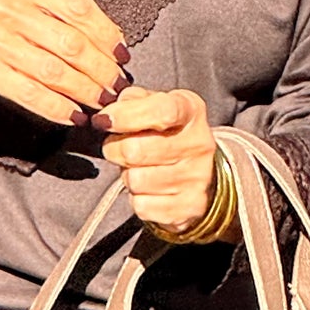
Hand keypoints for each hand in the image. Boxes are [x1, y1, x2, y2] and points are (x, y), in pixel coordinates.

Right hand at [0, 0, 126, 127]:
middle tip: (116, 84)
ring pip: (55, 71)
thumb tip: (107, 38)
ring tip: (101, 101)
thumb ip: (55, 8)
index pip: (78, 7)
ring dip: (85, 91)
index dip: (106, 33)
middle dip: (101, 68)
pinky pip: (31, 94)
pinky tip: (73, 115)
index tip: (121, 53)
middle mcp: (6, 7)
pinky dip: (58, 108)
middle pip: (71, 42)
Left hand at [101, 88, 217, 233]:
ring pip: (135, 180)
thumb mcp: (155, 104)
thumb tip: (108, 113)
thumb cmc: (169, 133)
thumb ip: (131, 101)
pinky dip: (137, 198)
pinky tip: (149, 188)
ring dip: (127, 175)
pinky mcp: (187, 208)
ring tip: (140, 167)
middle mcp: (198, 145)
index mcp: (190, 111)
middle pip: (135, 150)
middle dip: (116, 149)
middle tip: (121, 147)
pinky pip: (141, 205)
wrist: (203, 172)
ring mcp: (195, 179)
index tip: (105, 120)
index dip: (127, 116)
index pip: (161, 111)